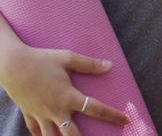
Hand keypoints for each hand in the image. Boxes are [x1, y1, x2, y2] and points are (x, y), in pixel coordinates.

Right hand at [1, 45, 127, 134]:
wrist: (11, 65)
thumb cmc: (41, 59)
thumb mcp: (67, 58)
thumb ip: (89, 64)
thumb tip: (109, 66)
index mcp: (67, 96)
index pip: (95, 109)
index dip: (112, 115)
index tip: (125, 120)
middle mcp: (55, 110)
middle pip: (72, 134)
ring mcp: (40, 114)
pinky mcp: (28, 113)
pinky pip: (35, 130)